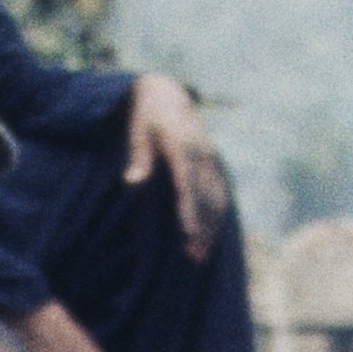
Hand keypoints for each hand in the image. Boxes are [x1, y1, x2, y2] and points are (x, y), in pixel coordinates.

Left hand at [122, 72, 229, 255]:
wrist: (167, 94)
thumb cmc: (146, 116)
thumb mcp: (137, 130)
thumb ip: (138, 156)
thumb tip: (132, 182)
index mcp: (182, 146)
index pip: (187, 183)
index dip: (189, 209)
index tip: (188, 232)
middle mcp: (201, 154)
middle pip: (205, 196)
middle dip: (202, 227)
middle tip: (194, 256)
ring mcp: (210, 159)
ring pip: (216, 197)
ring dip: (211, 227)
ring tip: (202, 255)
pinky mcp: (212, 163)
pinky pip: (220, 192)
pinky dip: (217, 216)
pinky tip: (212, 237)